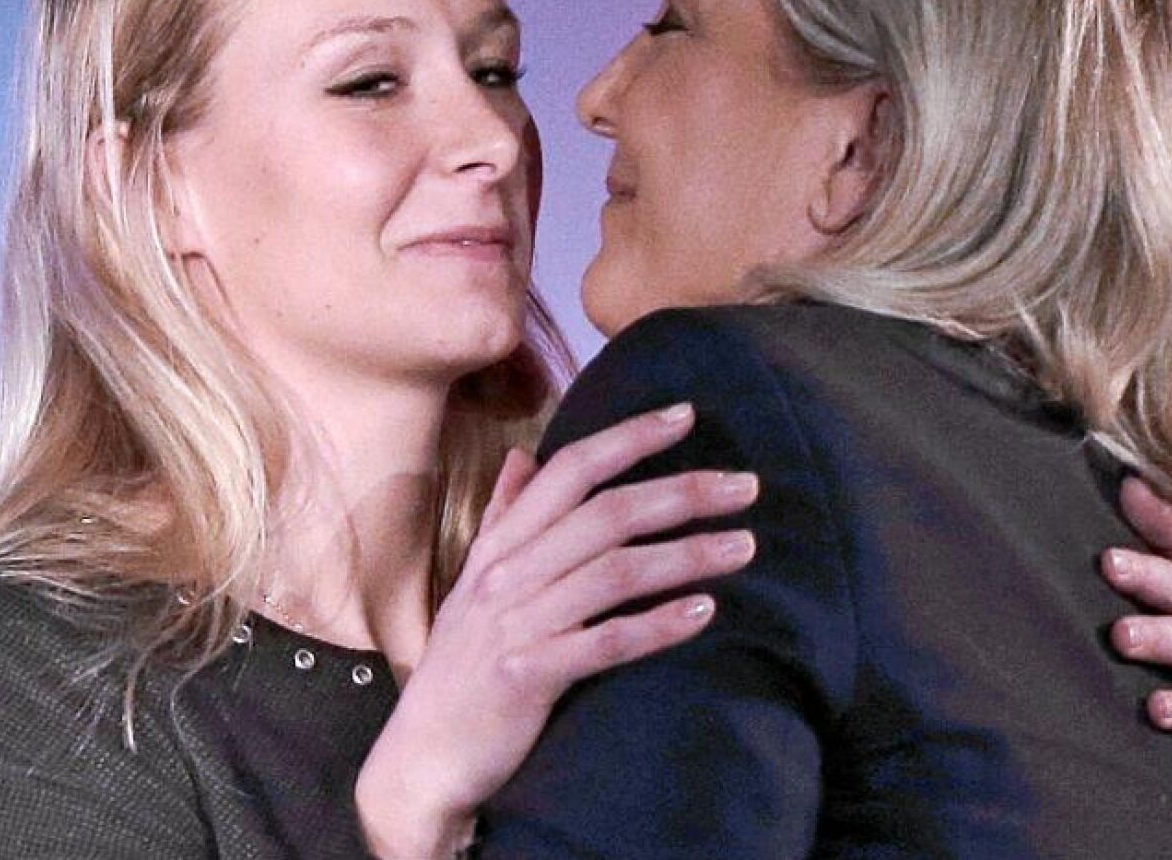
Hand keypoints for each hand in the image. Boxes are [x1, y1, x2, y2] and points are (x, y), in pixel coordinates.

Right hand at [355, 403, 758, 856]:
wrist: (425, 756)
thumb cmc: (461, 666)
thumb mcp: (474, 581)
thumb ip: (503, 517)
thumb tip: (522, 456)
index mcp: (502, 545)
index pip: (570, 470)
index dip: (629, 437)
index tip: (686, 415)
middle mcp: (508, 574)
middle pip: (606, 514)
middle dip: (682, 493)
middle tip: (746, 486)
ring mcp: (517, 624)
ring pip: (614, 573)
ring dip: (686, 555)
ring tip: (744, 546)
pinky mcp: (528, 676)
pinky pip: (604, 642)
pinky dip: (656, 625)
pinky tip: (703, 612)